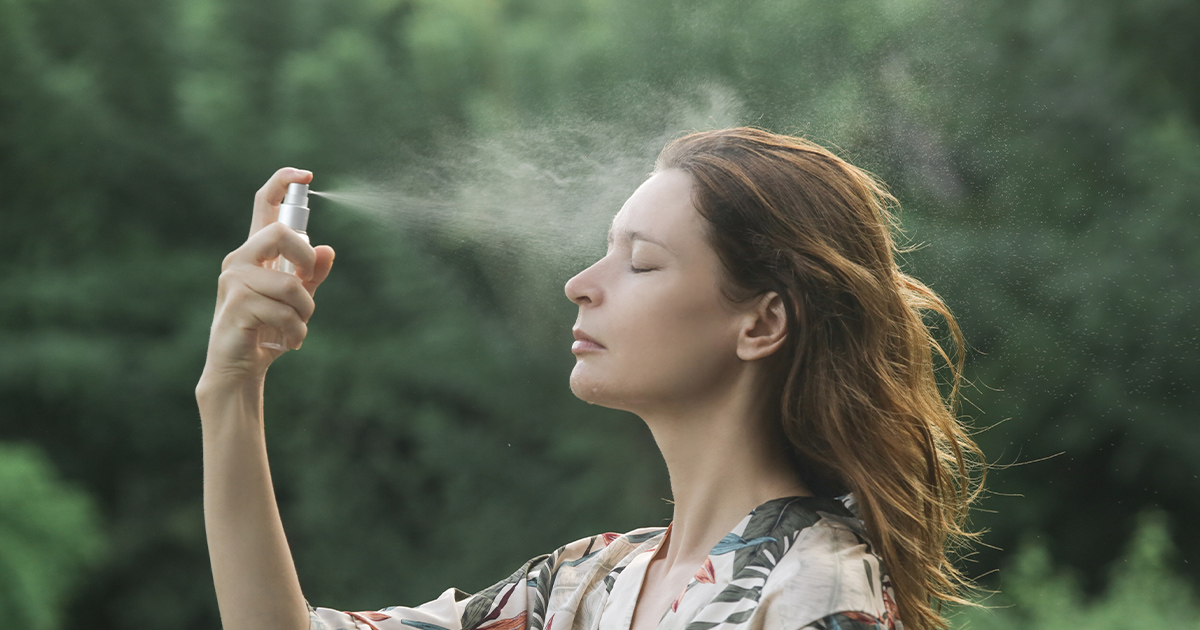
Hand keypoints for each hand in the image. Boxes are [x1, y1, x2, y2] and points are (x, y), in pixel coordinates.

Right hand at [200, 168, 335, 387]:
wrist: (240, 367)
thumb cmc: (268, 329)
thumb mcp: (298, 299)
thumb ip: (312, 274)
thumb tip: (328, 249)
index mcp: (255, 252)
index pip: (263, 205)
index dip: (282, 182)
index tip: (305, 173)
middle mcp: (240, 259)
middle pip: (282, 235)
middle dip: (306, 262)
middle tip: (307, 287)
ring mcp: (234, 281)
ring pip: (290, 285)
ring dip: (305, 313)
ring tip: (297, 328)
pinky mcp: (235, 306)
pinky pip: (283, 312)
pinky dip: (296, 332)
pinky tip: (288, 343)